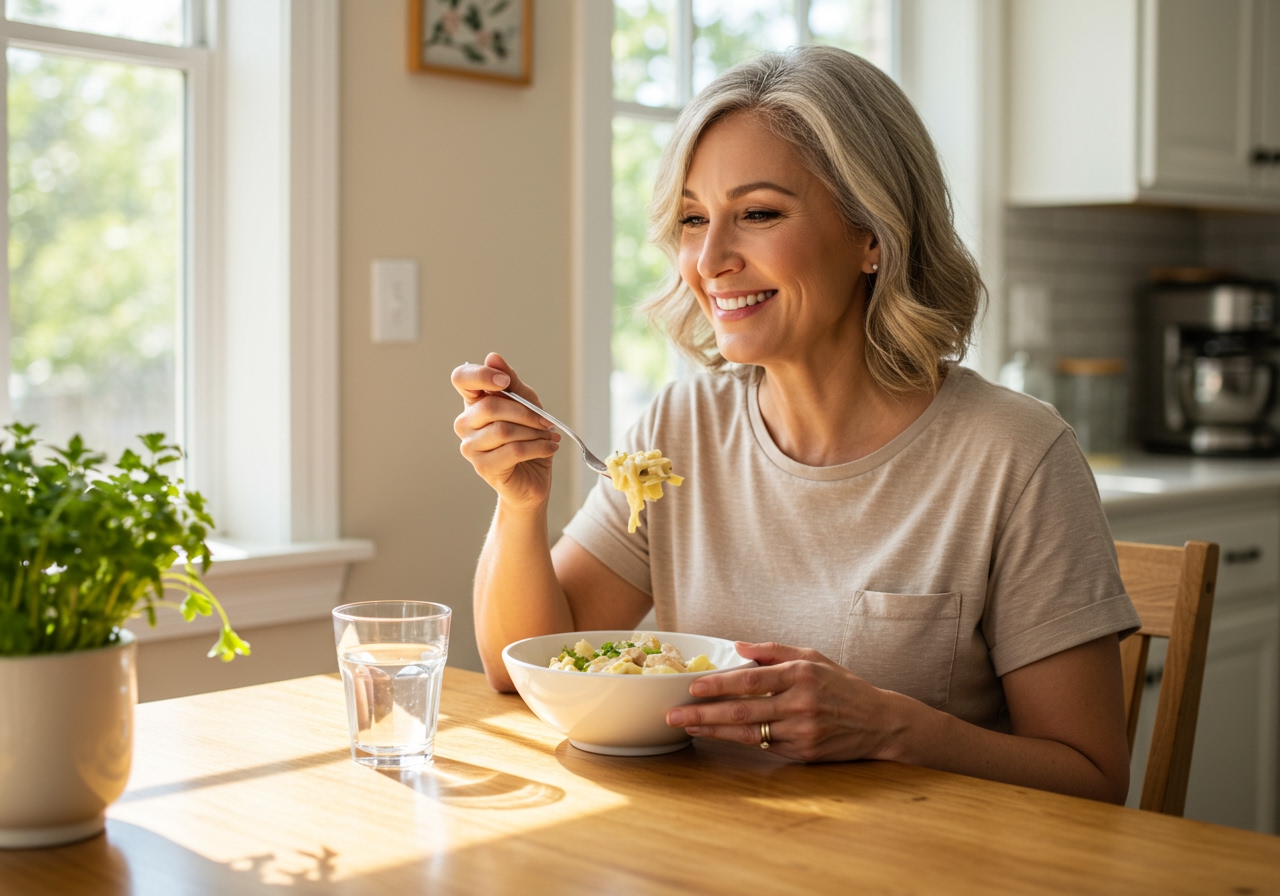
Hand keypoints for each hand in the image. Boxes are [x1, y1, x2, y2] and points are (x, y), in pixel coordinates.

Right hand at [452, 352, 560, 509]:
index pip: (461, 378)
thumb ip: (511, 381)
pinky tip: (549, 448)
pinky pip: (512, 450)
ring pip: (503, 430)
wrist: (532, 477)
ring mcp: (470, 447)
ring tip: (548, 437)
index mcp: (473, 402)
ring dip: (534, 433)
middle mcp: (465, 423)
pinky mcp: (482, 467)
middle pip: (490, 406)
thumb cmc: (527, 436)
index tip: (505, 382)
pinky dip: (538, 447)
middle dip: (526, 412)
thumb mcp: (526, 402)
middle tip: (547, 422)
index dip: (481, 375)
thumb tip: (492, 357)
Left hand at [665, 641, 900, 761]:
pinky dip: (737, 740)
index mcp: (801, 674)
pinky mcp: (803, 753)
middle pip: (743, 710)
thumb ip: (774, 651)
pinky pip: (763, 746)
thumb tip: (738, 646)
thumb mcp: (813, 657)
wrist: (879, 722)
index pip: (751, 680)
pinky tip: (716, 735)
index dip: (719, 684)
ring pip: (748, 733)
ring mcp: (802, 731)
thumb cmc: (842, 686)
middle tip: (673, 714)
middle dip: (703, 713)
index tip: (692, 686)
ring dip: (713, 730)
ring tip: (686, 726)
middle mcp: (800, 703)